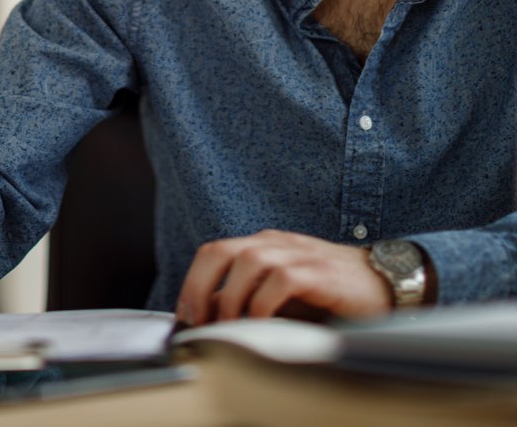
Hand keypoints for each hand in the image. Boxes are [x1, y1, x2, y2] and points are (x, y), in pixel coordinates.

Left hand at [175, 229, 391, 325]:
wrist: (384, 281)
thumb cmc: (328, 291)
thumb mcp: (281, 292)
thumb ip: (249, 297)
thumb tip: (211, 317)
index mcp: (262, 244)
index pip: (214, 252)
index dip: (194, 282)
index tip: (185, 315)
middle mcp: (275, 243)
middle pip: (221, 251)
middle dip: (200, 285)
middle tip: (198, 320)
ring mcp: (298, 253)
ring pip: (248, 261)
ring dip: (232, 297)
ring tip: (228, 326)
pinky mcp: (319, 271)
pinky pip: (282, 279)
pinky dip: (264, 302)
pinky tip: (261, 322)